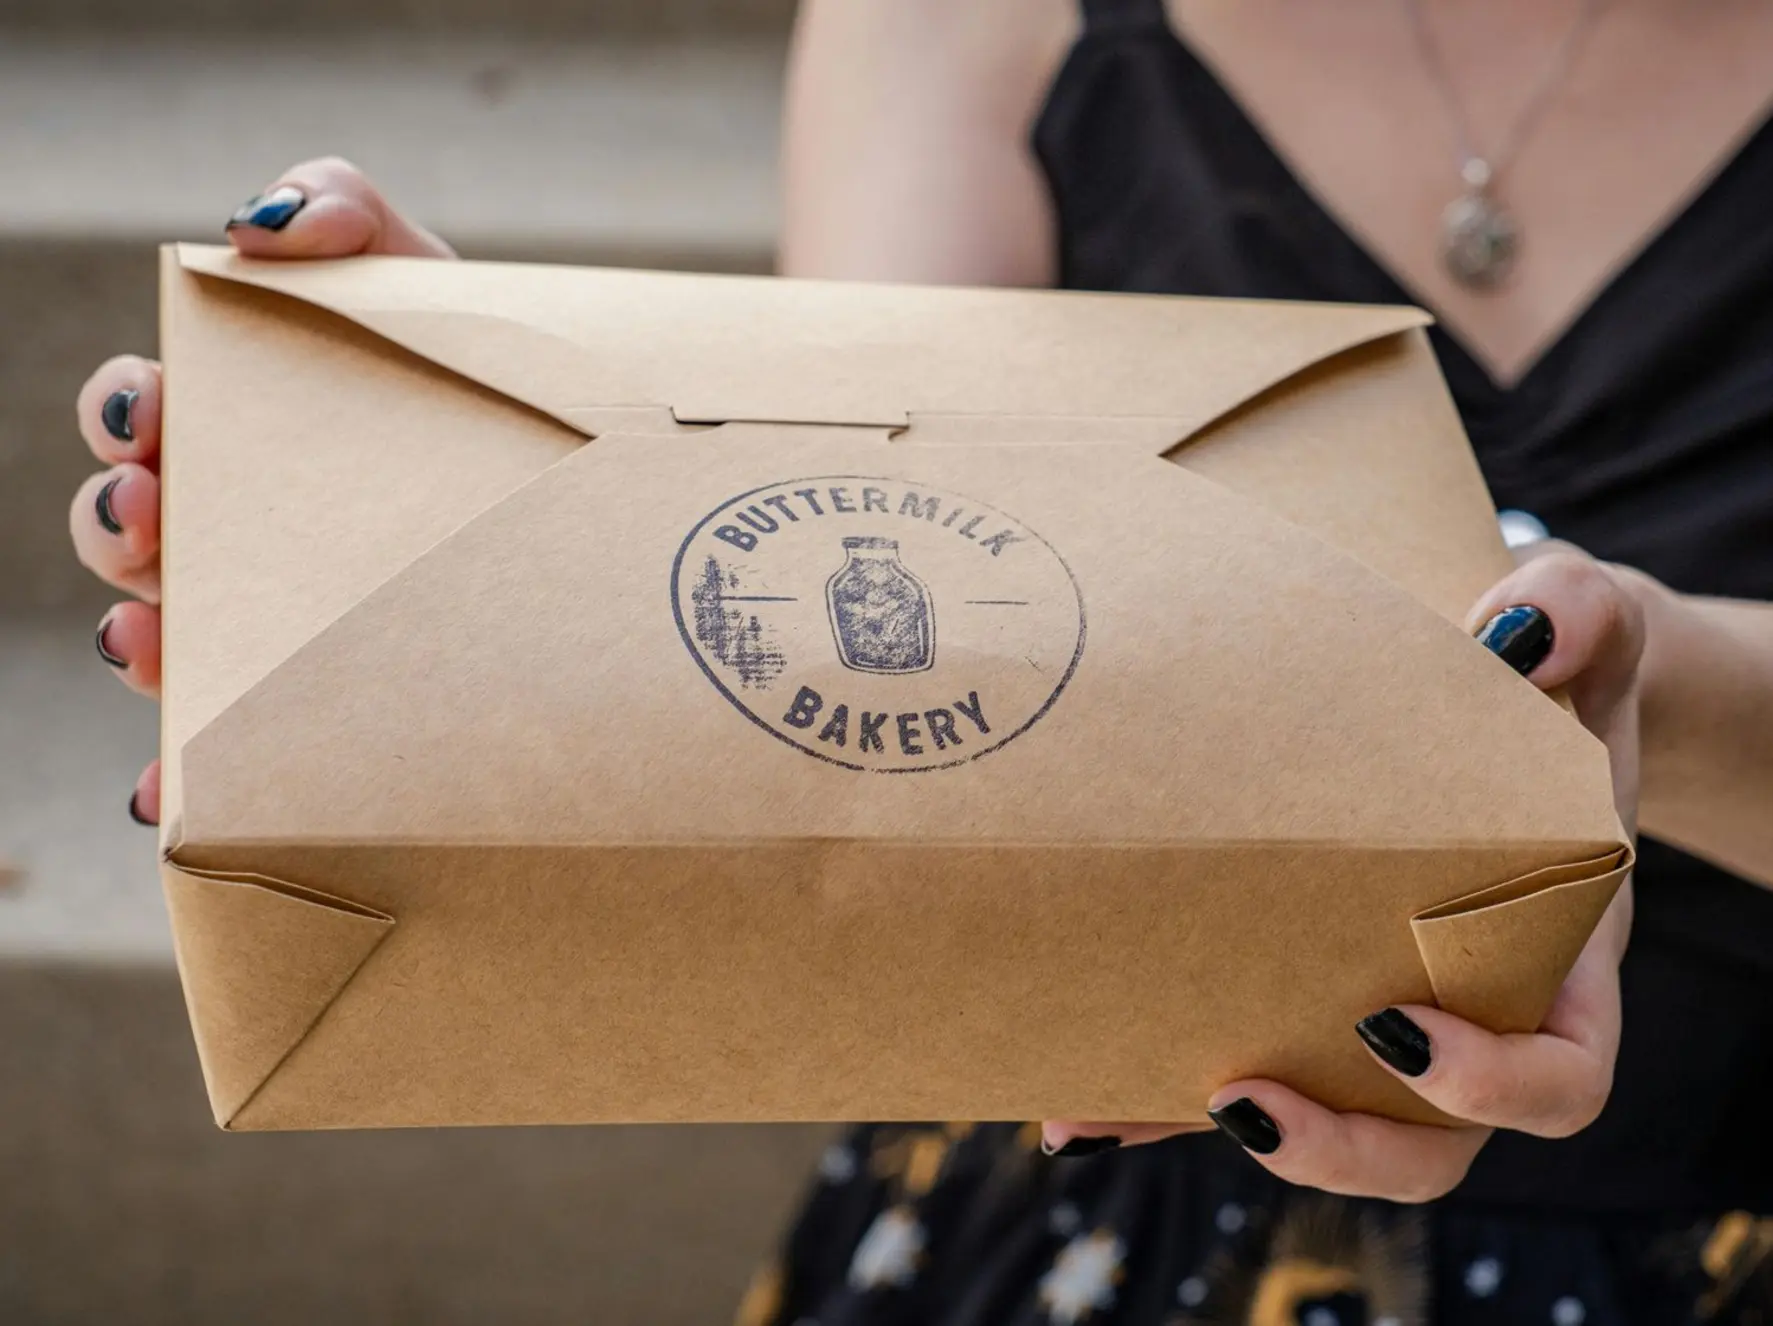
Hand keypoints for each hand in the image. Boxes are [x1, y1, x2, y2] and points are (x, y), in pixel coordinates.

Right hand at [70, 158, 453, 825]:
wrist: (612, 476)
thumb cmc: (500, 372)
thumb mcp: (429, 281)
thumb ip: (346, 211)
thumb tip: (261, 223)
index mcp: (252, 426)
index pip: (148, 419)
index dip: (125, 417)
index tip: (151, 420)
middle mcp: (251, 524)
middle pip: (138, 531)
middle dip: (118, 525)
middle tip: (152, 516)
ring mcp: (285, 616)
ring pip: (173, 641)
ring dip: (141, 643)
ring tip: (151, 642)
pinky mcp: (331, 699)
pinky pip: (242, 749)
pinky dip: (196, 767)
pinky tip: (177, 788)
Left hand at [1041, 544, 1646, 1201]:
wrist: (1505, 682)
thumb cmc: (1556, 671)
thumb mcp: (1584, 628)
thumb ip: (1580, 612)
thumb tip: (1523, 628)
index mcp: (1564, 955)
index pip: (1562, 1078)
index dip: (1493, 1086)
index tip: (1392, 1024)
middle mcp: (1476, 1005)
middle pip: (1434, 1146)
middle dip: (1341, 1146)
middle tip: (1239, 1099)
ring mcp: (1386, 1009)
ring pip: (1325, 1126)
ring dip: (1214, 1129)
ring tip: (1095, 1113)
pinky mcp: (1304, 989)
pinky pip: (1246, 1061)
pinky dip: (1161, 1090)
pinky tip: (1071, 1091)